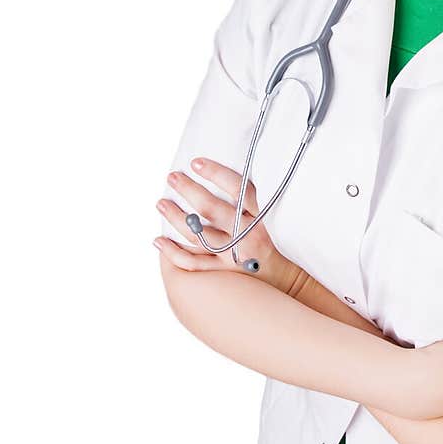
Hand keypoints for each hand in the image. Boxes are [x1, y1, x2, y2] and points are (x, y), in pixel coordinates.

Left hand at [154, 157, 302, 293]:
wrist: (283, 281)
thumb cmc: (273, 244)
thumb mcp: (271, 218)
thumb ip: (250, 202)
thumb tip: (220, 179)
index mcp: (260, 218)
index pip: (238, 190)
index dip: (216, 174)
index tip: (196, 163)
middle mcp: (246, 235)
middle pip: (212, 210)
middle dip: (189, 190)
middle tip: (173, 177)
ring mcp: (232, 256)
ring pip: (197, 235)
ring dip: (175, 217)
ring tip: (161, 203)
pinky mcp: (222, 273)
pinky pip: (192, 262)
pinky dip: (172, 252)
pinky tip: (159, 241)